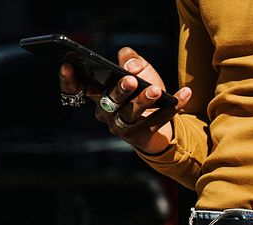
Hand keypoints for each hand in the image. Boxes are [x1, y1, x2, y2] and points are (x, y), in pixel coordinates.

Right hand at [58, 46, 192, 153]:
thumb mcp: (138, 70)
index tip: (68, 66)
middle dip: (120, 89)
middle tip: (131, 80)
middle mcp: (106, 112)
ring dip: (144, 100)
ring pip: (131, 113)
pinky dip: (172, 107)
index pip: (76, 89)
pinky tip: (184, 93)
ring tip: (156, 90)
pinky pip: (157, 121)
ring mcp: (122, 127)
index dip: (69, 79)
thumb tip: (131, 65)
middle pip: (110, 100)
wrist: (162, 121)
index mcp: (98, 94)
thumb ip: (130, 59)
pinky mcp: (141, 137)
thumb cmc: (144, 91)